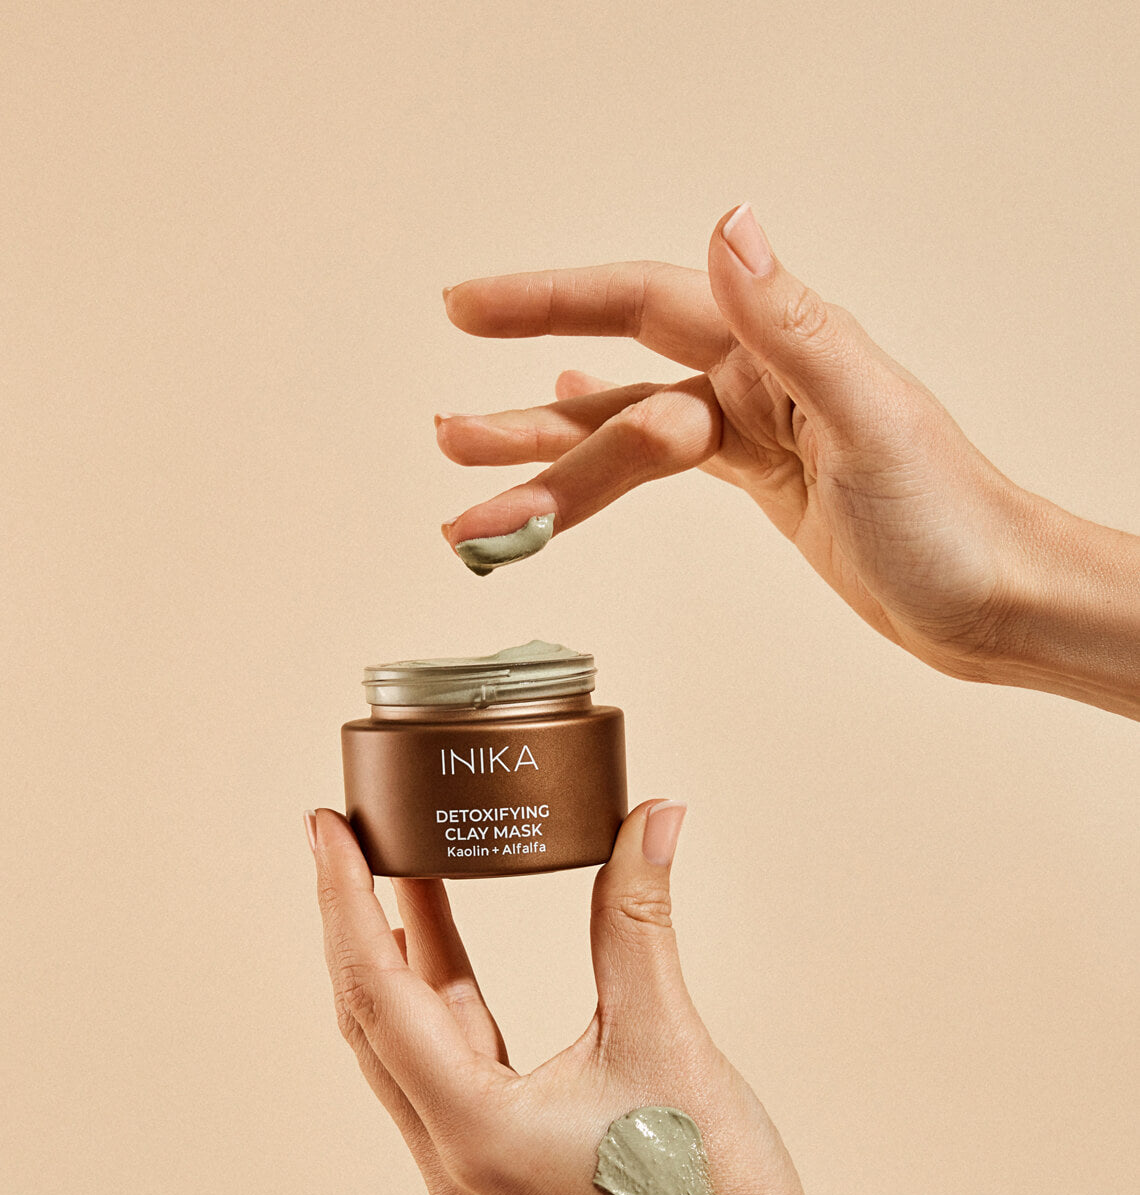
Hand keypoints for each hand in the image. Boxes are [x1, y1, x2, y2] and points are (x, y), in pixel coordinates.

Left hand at [308, 801, 931, 1194]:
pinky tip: (445, 958)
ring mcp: (468, 1177)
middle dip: (355, 919)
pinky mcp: (497, 1176)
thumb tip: (654, 815)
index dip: (344, 897)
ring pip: (404, 1046)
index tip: (325, 825)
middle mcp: (450, 1160)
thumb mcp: (665, 1037)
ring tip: (399, 871)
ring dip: (400, 959)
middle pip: (370, 1018)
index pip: (377, 989)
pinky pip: (444, 1072)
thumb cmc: (713, 1191)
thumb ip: (640, 917)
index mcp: (473, 1128)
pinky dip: (440, 1004)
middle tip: (349, 834)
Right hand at [437, 205, 1139, 718]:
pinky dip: (604, 450)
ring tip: (468, 478)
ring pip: (626, 435)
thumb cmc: (954, 521)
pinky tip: (567, 436)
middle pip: (615, 382)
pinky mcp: (762, 480)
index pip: (642, 303)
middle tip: (442, 427)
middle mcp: (760, 379)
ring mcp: (758, 431)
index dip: (549, 302)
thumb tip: (727, 225)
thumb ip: (796, 327)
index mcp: (780, 350)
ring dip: (545, 457)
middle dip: (521, 405)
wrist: (996, 599)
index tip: (467, 307)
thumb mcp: (872, 420)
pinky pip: (661, 459)